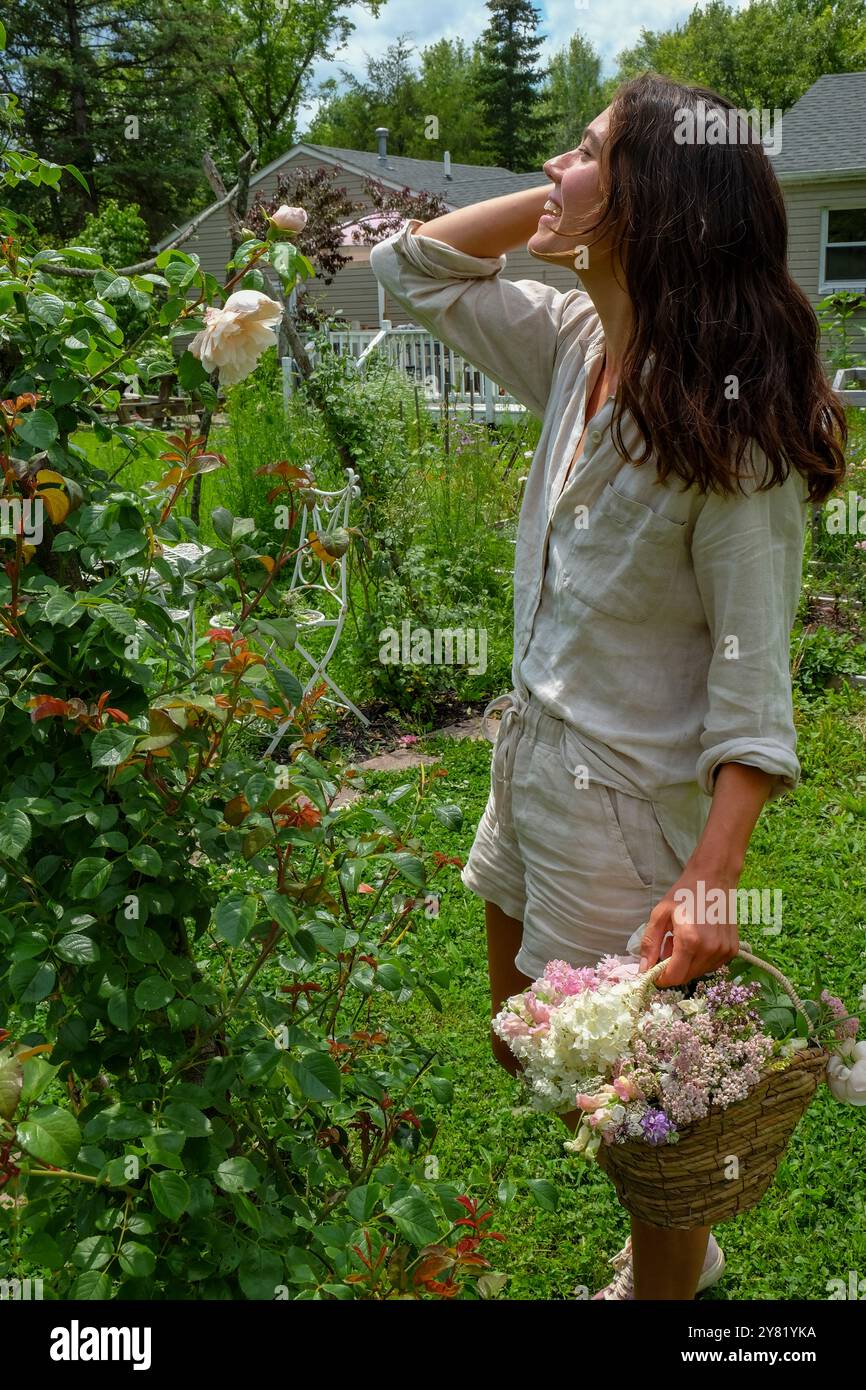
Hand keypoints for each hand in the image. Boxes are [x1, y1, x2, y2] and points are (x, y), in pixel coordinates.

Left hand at [638, 868, 740, 987]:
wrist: (714, 877)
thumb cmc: (685, 893)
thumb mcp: (660, 914)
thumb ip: (650, 944)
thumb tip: (644, 969)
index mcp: (691, 941)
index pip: (675, 977)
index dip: (662, 978)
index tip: (654, 972)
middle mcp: (710, 950)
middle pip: (686, 977)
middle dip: (673, 968)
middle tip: (668, 946)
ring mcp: (724, 951)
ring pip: (699, 972)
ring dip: (687, 963)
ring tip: (683, 940)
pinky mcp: (732, 950)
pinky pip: (711, 965)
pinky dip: (701, 959)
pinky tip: (698, 940)